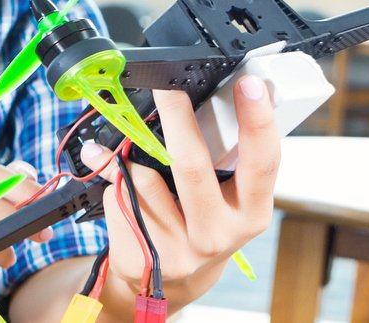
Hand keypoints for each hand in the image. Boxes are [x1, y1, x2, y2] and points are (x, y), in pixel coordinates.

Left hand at [80, 76, 278, 305]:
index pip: (262, 161)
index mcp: (251, 212)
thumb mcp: (228, 200)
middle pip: (192, 167)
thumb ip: (226, 161)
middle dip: (178, 119)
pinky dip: (110, 172)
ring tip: (127, 146)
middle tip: (168, 86)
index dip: (258, 121)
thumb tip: (210, 100)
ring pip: (144, 177)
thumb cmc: (203, 226)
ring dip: (130, 152)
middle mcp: (218, 232)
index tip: (251, 84)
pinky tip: (106, 167)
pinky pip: (119, 193)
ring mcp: (178, 245)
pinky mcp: (141, 249)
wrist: (171, 284)